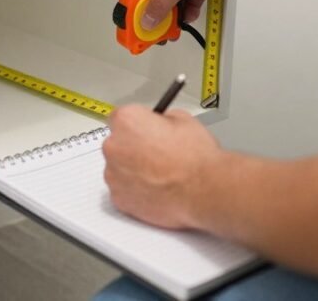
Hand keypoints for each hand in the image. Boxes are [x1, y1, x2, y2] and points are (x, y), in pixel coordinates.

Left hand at [102, 105, 222, 229]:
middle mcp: (114, 146)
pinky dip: (135, 190)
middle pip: (118, 143)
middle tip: (157, 154)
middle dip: (133, 147)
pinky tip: (156, 188)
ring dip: (133, 169)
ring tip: (160, 174)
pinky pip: (123, 189)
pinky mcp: (119, 199)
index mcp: (127, 121)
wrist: (204, 191)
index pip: (122, 118)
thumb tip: (160, 123)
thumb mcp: (183, 119)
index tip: (147, 131)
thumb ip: (161, 118)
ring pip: (119, 168)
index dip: (138, 125)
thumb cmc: (196, 158)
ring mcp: (113, 175)